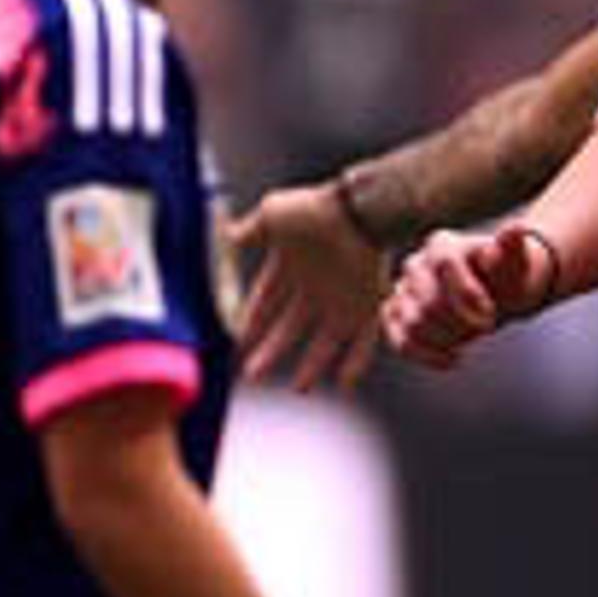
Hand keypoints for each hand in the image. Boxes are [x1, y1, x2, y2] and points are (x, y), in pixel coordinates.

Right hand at [229, 182, 388, 392]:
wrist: (361, 207)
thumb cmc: (315, 208)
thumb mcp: (273, 214)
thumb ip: (250, 230)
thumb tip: (229, 236)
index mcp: (290, 270)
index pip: (265, 303)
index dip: (251, 323)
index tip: (239, 342)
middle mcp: (314, 290)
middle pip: (289, 330)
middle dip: (271, 353)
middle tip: (254, 376)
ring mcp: (343, 299)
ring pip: (325, 342)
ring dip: (312, 364)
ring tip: (300, 389)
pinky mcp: (369, 304)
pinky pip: (363, 340)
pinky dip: (356, 361)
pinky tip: (344, 383)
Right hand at [381, 224, 554, 370]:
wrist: (496, 295)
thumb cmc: (508, 277)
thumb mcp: (518, 264)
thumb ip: (514, 247)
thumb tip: (517, 228)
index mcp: (441, 244)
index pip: (444, 265)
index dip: (467, 294)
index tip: (491, 316)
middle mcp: (416, 264)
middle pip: (428, 302)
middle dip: (461, 323)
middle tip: (486, 327)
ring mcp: (402, 290)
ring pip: (413, 323)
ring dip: (447, 339)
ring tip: (469, 338)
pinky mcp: (395, 316)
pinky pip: (399, 339)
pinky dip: (426, 354)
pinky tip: (452, 360)